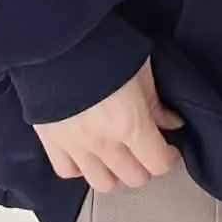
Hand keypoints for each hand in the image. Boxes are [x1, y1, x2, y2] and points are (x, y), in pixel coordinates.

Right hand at [33, 57, 186, 191]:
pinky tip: (87, 152)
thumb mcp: (141, 71)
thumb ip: (156, 104)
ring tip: (115, 154)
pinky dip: (80, 167)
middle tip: (143, 148)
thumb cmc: (103, 48)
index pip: (158, 164)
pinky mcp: (50, 140)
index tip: (168, 149)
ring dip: (114, 171)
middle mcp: (103, 143)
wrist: (57, 38)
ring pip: (103, 183)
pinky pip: (68, 172)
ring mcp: (74, 146)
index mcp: (130, 125)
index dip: (168, 158)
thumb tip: (171, 123)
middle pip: (134, 178)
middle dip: (144, 164)